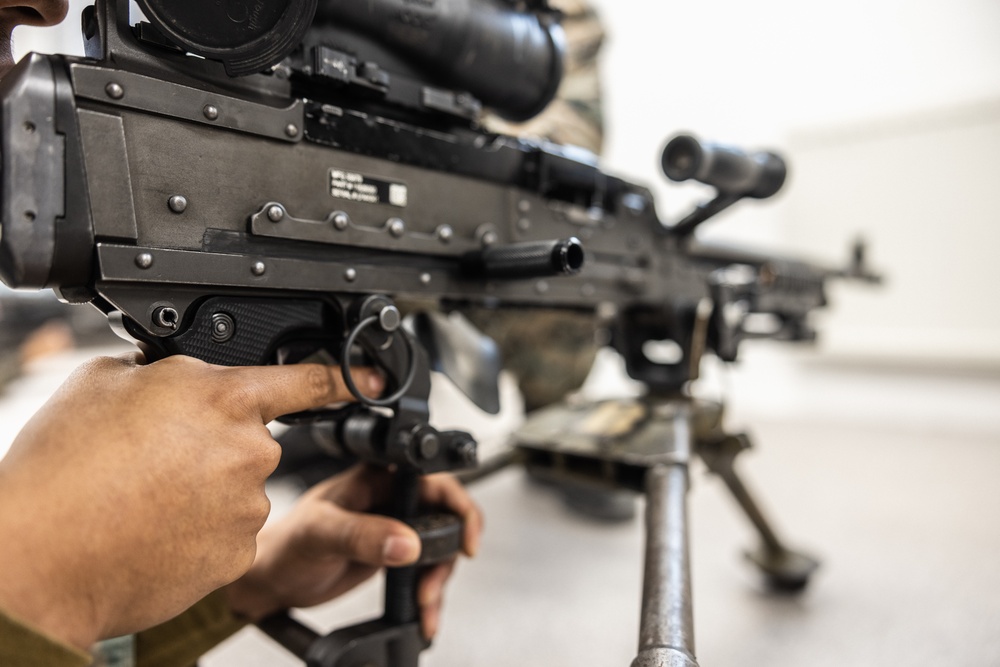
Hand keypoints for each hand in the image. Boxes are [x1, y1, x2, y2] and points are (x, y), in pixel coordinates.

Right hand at [0, 353, 379, 649]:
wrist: (42, 555)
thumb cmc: (64, 469)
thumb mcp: (104, 383)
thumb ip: (160, 373)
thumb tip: (172, 377)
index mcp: (224, 398)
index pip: (306, 381)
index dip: (344, 378)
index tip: (372, 380)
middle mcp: (248, 451)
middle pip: (252, 442)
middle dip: (215, 447)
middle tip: (157, 459)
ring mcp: (247, 508)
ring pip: (237, 491)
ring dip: (203, 493)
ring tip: (144, 498)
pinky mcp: (236, 555)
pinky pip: (227, 535)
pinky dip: (199, 534)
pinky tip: (155, 531)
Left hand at [224, 464, 482, 639]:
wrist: (270, 580)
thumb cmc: (284, 544)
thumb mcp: (321, 534)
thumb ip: (363, 534)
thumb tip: (407, 542)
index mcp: (377, 477)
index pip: (435, 480)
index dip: (459, 506)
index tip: (465, 540)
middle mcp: (391, 497)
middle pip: (446, 517)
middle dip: (448, 555)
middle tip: (432, 584)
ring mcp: (395, 526)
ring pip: (441, 548)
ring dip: (439, 580)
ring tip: (423, 603)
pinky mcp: (394, 553)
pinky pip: (425, 570)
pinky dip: (429, 594)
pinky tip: (424, 612)